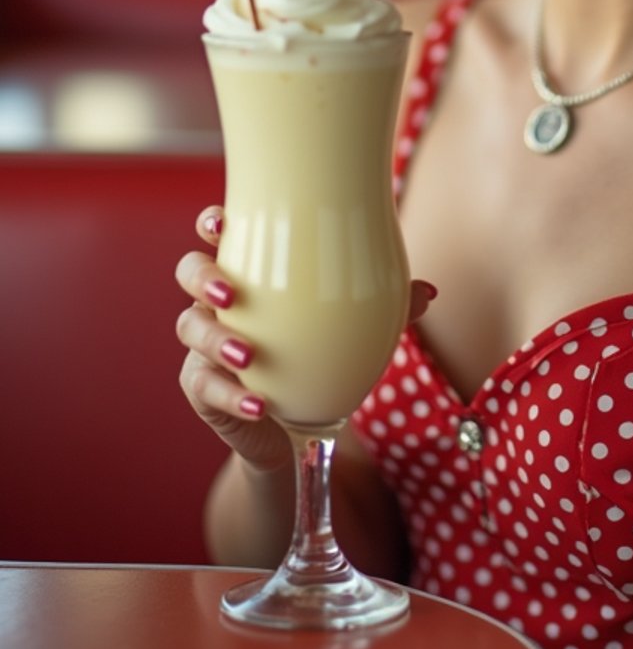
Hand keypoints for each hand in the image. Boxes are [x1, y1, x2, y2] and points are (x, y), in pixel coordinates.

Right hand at [175, 206, 435, 470]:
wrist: (294, 425)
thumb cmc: (317, 353)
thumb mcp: (350, 326)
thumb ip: (385, 306)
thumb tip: (429, 291)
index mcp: (251, 271)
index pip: (220, 235)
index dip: (212, 223)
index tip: (221, 223)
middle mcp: (219, 301)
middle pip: (189, 272)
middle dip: (203, 277)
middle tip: (229, 292)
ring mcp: (204, 344)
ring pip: (189, 329)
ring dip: (215, 339)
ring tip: (247, 354)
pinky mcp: (202, 388)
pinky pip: (205, 387)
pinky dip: (231, 395)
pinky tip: (258, 403)